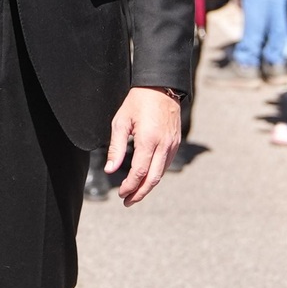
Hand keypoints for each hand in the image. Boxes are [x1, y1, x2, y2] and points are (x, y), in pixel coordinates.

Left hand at [107, 87, 180, 205]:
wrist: (162, 85)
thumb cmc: (138, 101)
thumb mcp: (121, 121)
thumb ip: (116, 147)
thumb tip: (111, 170)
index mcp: (148, 139)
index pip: (139, 172)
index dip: (129, 186)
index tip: (120, 193)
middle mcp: (163, 144)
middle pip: (153, 179)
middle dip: (139, 193)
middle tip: (127, 202)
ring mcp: (172, 144)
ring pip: (161, 173)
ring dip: (148, 187)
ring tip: (135, 194)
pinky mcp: (176, 142)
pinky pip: (166, 164)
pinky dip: (156, 175)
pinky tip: (146, 178)